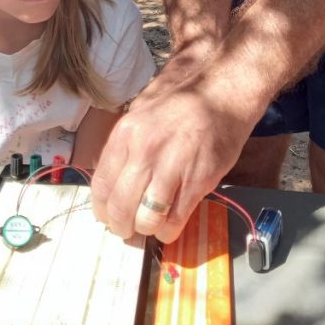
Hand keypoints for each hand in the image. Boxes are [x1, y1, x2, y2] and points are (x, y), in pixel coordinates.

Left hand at [91, 48, 263, 242]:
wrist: (222, 93)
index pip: (102, 185)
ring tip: (150, 226)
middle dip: (122, 226)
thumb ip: (126, 144)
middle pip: (121, 207)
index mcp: (126, 134)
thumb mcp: (142, 112)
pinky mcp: (198, 181)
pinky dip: (169, 230)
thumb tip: (112, 179)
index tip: (108, 217)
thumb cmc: (182, 102)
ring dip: (146, 229)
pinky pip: (175, 220)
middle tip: (128, 229)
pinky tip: (170, 224)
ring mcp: (172, 167)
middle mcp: (145, 151)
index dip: (102, 209)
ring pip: (146, 219)